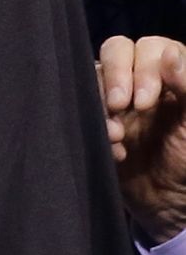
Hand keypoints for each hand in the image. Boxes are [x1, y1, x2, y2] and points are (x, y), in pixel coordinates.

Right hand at [102, 35, 185, 247]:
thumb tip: (171, 54)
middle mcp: (142, 78)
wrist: (170, 206)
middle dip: (116, 75)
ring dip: (100, 102)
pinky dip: (95, 126)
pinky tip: (114, 151)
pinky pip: (82, 104)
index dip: (144, 68)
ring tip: (116, 136)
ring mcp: (116, 96)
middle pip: (118, 50)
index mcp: (172, 76)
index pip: (151, 47)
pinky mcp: (97, 116)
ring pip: (95, 74)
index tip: (145, 102)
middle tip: (120, 107)